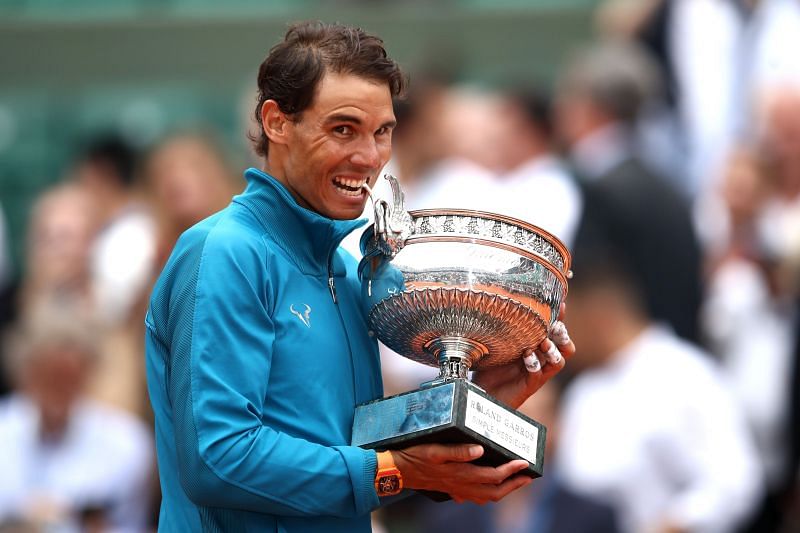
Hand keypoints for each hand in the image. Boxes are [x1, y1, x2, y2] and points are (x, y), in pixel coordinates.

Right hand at [391, 444, 531, 503]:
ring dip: (504, 490)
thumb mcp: (435, 450)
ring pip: (486, 497)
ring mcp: (456, 490)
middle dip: (514, 484)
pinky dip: (488, 493)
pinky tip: (489, 486)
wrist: (397, 471)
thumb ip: (458, 451)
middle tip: (528, 475)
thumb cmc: (415, 456)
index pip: (493, 475)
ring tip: (515, 480)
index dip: (511, 470)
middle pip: (495, 491)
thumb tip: (480, 449)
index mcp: (461, 474)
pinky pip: (475, 497)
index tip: (524, 462)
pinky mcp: (451, 489)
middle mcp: (461, 485)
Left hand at [472, 303, 574, 407]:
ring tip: (544, 343)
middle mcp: (540, 358)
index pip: (553, 330)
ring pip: (559, 361)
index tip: (561, 304)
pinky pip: (539, 374)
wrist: (483, 392)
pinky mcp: (530, 385)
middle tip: (555, 327)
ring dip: (554, 350)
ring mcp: (537, 372)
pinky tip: (526, 356)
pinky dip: (535, 364)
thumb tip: (497, 300)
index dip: (559, 317)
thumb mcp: (496, 343)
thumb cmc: (490, 366)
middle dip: (562, 334)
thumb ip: (502, 328)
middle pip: (565, 345)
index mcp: (535, 346)